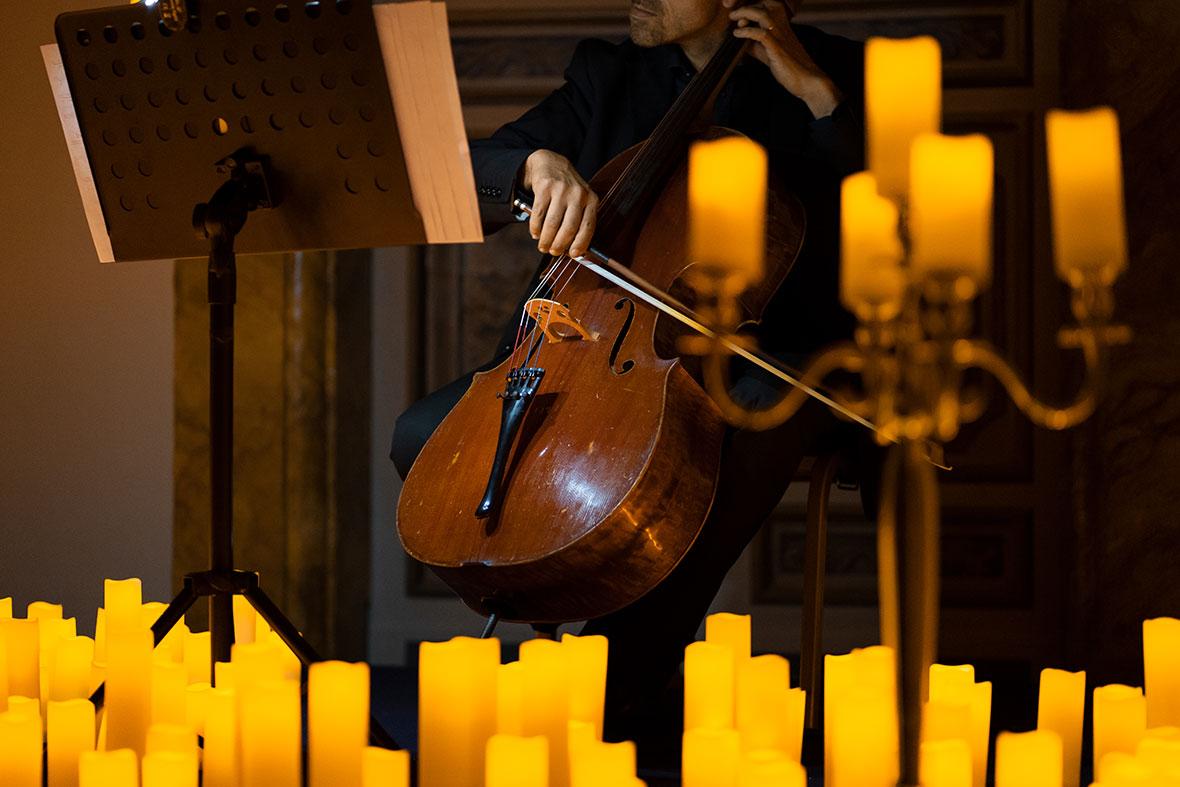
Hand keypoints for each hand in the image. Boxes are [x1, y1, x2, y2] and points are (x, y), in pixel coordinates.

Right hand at [521, 149, 599, 257]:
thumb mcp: (580, 200)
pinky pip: (539, 214)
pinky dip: (535, 227)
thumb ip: (579, 221)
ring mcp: (561, 190)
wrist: (551, 164)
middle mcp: (578, 194)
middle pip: (569, 227)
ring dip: (546, 239)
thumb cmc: (567, 190)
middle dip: (559, 245)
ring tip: (543, 245)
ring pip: (552, 223)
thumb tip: (573, 250)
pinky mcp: (544, 187)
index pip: (588, 226)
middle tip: (553, 252)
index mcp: (591, 199)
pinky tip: (535, 232)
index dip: (580, 243)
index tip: (574, 255)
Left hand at [723, 0, 842, 118]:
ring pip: (763, 14)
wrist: (806, 80)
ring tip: (734, 19)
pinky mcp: (777, 49)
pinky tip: (737, 34)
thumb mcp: (768, 52)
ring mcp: (780, 36)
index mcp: (782, 25)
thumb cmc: (788, 67)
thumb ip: (755, 44)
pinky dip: (747, 31)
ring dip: (745, 13)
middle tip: (734, 14)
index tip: (741, 12)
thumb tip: (740, 40)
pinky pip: (761, 34)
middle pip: (766, 4)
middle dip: (748, 6)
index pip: (770, 5)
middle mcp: (782, 27)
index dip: (754, 5)